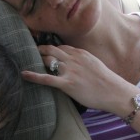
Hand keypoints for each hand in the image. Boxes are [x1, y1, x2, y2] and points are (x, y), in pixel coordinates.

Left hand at [21, 44, 137, 113]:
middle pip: (51, 49)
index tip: (44, 50)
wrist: (115, 92)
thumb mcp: (95, 65)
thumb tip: (76, 66)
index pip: (61, 47)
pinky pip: (47, 78)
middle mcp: (73, 59)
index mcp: (80, 53)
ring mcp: (70, 70)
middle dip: (40, 50)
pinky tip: (24, 74)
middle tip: (31, 53)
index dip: (51, 48)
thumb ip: (83, 62)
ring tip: (28, 62)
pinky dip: (34, 76)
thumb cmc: (107, 82)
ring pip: (48, 60)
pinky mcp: (67, 83)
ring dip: (37, 60)